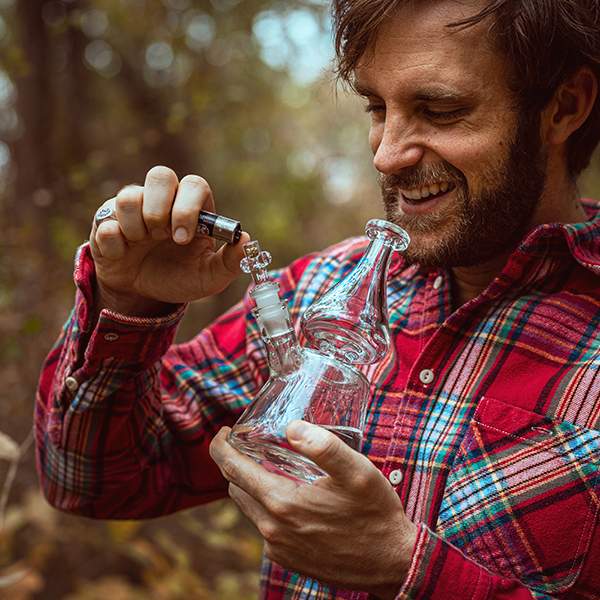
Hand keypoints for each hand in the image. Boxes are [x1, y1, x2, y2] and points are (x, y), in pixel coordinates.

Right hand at [90, 166, 249, 314]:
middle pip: (160, 174)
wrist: (142, 295)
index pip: (194, 185)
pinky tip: (123, 255)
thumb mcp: (209, 277)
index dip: (188, 207)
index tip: (183, 238)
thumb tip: (247, 240)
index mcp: (192, 208)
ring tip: (142, 245)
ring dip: (136, 227)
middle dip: (160, 209)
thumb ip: (230, 262)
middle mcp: (163, 200)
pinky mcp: (106, 221)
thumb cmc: (178, 278)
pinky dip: (115, 244)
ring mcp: (133, 208)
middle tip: (161, 237)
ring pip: (129, 195)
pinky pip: (105, 222)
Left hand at [209, 421, 418, 599]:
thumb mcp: (357, 472)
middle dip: (237, 464)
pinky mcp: (287, 559)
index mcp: (282, 504)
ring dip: (253, 486)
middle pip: (236, 488)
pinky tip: (292, 496)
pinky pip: (265, 527)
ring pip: (250, 508)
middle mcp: (272, 529)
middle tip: (251, 444)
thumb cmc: (375, 514)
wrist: (392, 563)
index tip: (223, 432)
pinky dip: (268, 507)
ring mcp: (278, 548)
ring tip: (271, 466)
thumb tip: (291, 427)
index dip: (221, 447)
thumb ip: (324, 446)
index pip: (232, 470)